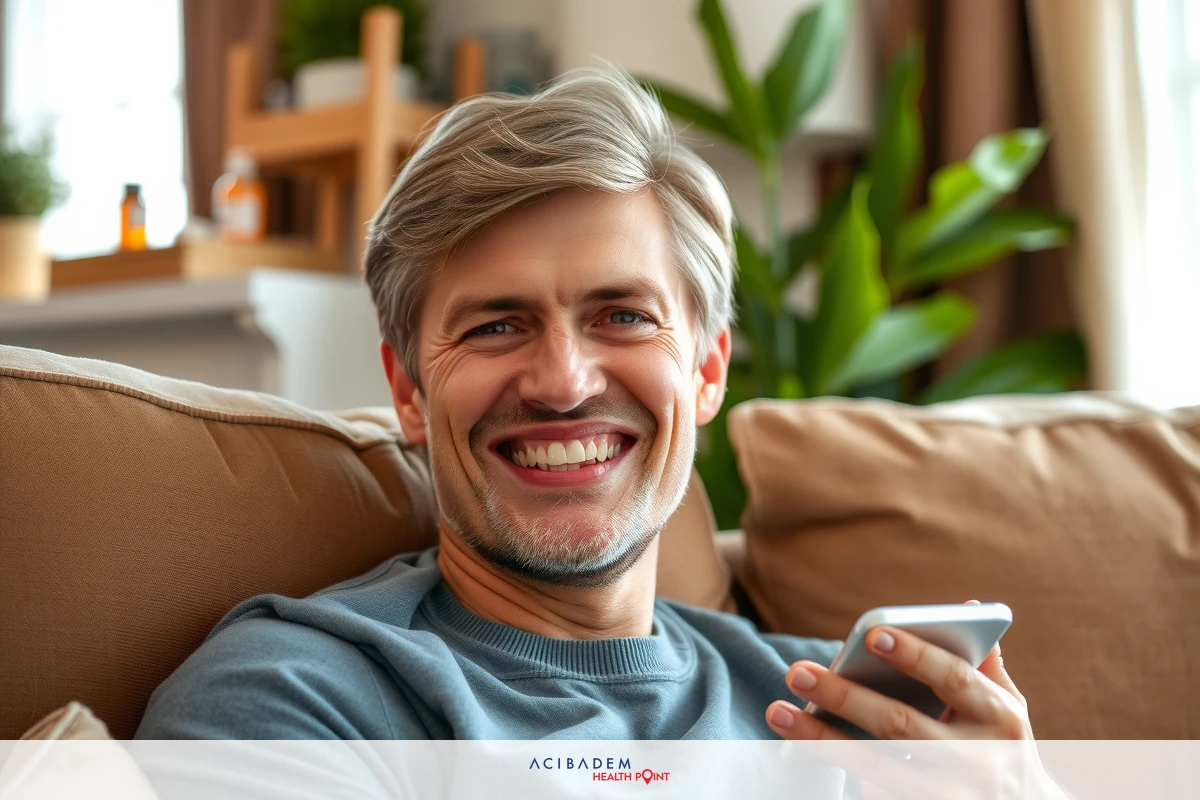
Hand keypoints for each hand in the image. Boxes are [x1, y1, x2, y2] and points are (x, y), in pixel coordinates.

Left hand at [765, 602, 1069, 798]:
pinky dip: (839, 770)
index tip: (873, 633)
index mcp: (1000, 717)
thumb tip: (968, 605)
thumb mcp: (1006, 705)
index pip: (953, 679)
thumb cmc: (1000, 745)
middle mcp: (978, 759)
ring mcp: (950, 794)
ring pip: (875, 765)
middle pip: (900, 725)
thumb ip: (985, 662)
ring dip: (822, 738)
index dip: (914, 655)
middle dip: (845, 696)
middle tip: (796, 670)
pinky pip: (876, 793)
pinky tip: (800, 748)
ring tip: (777, 712)